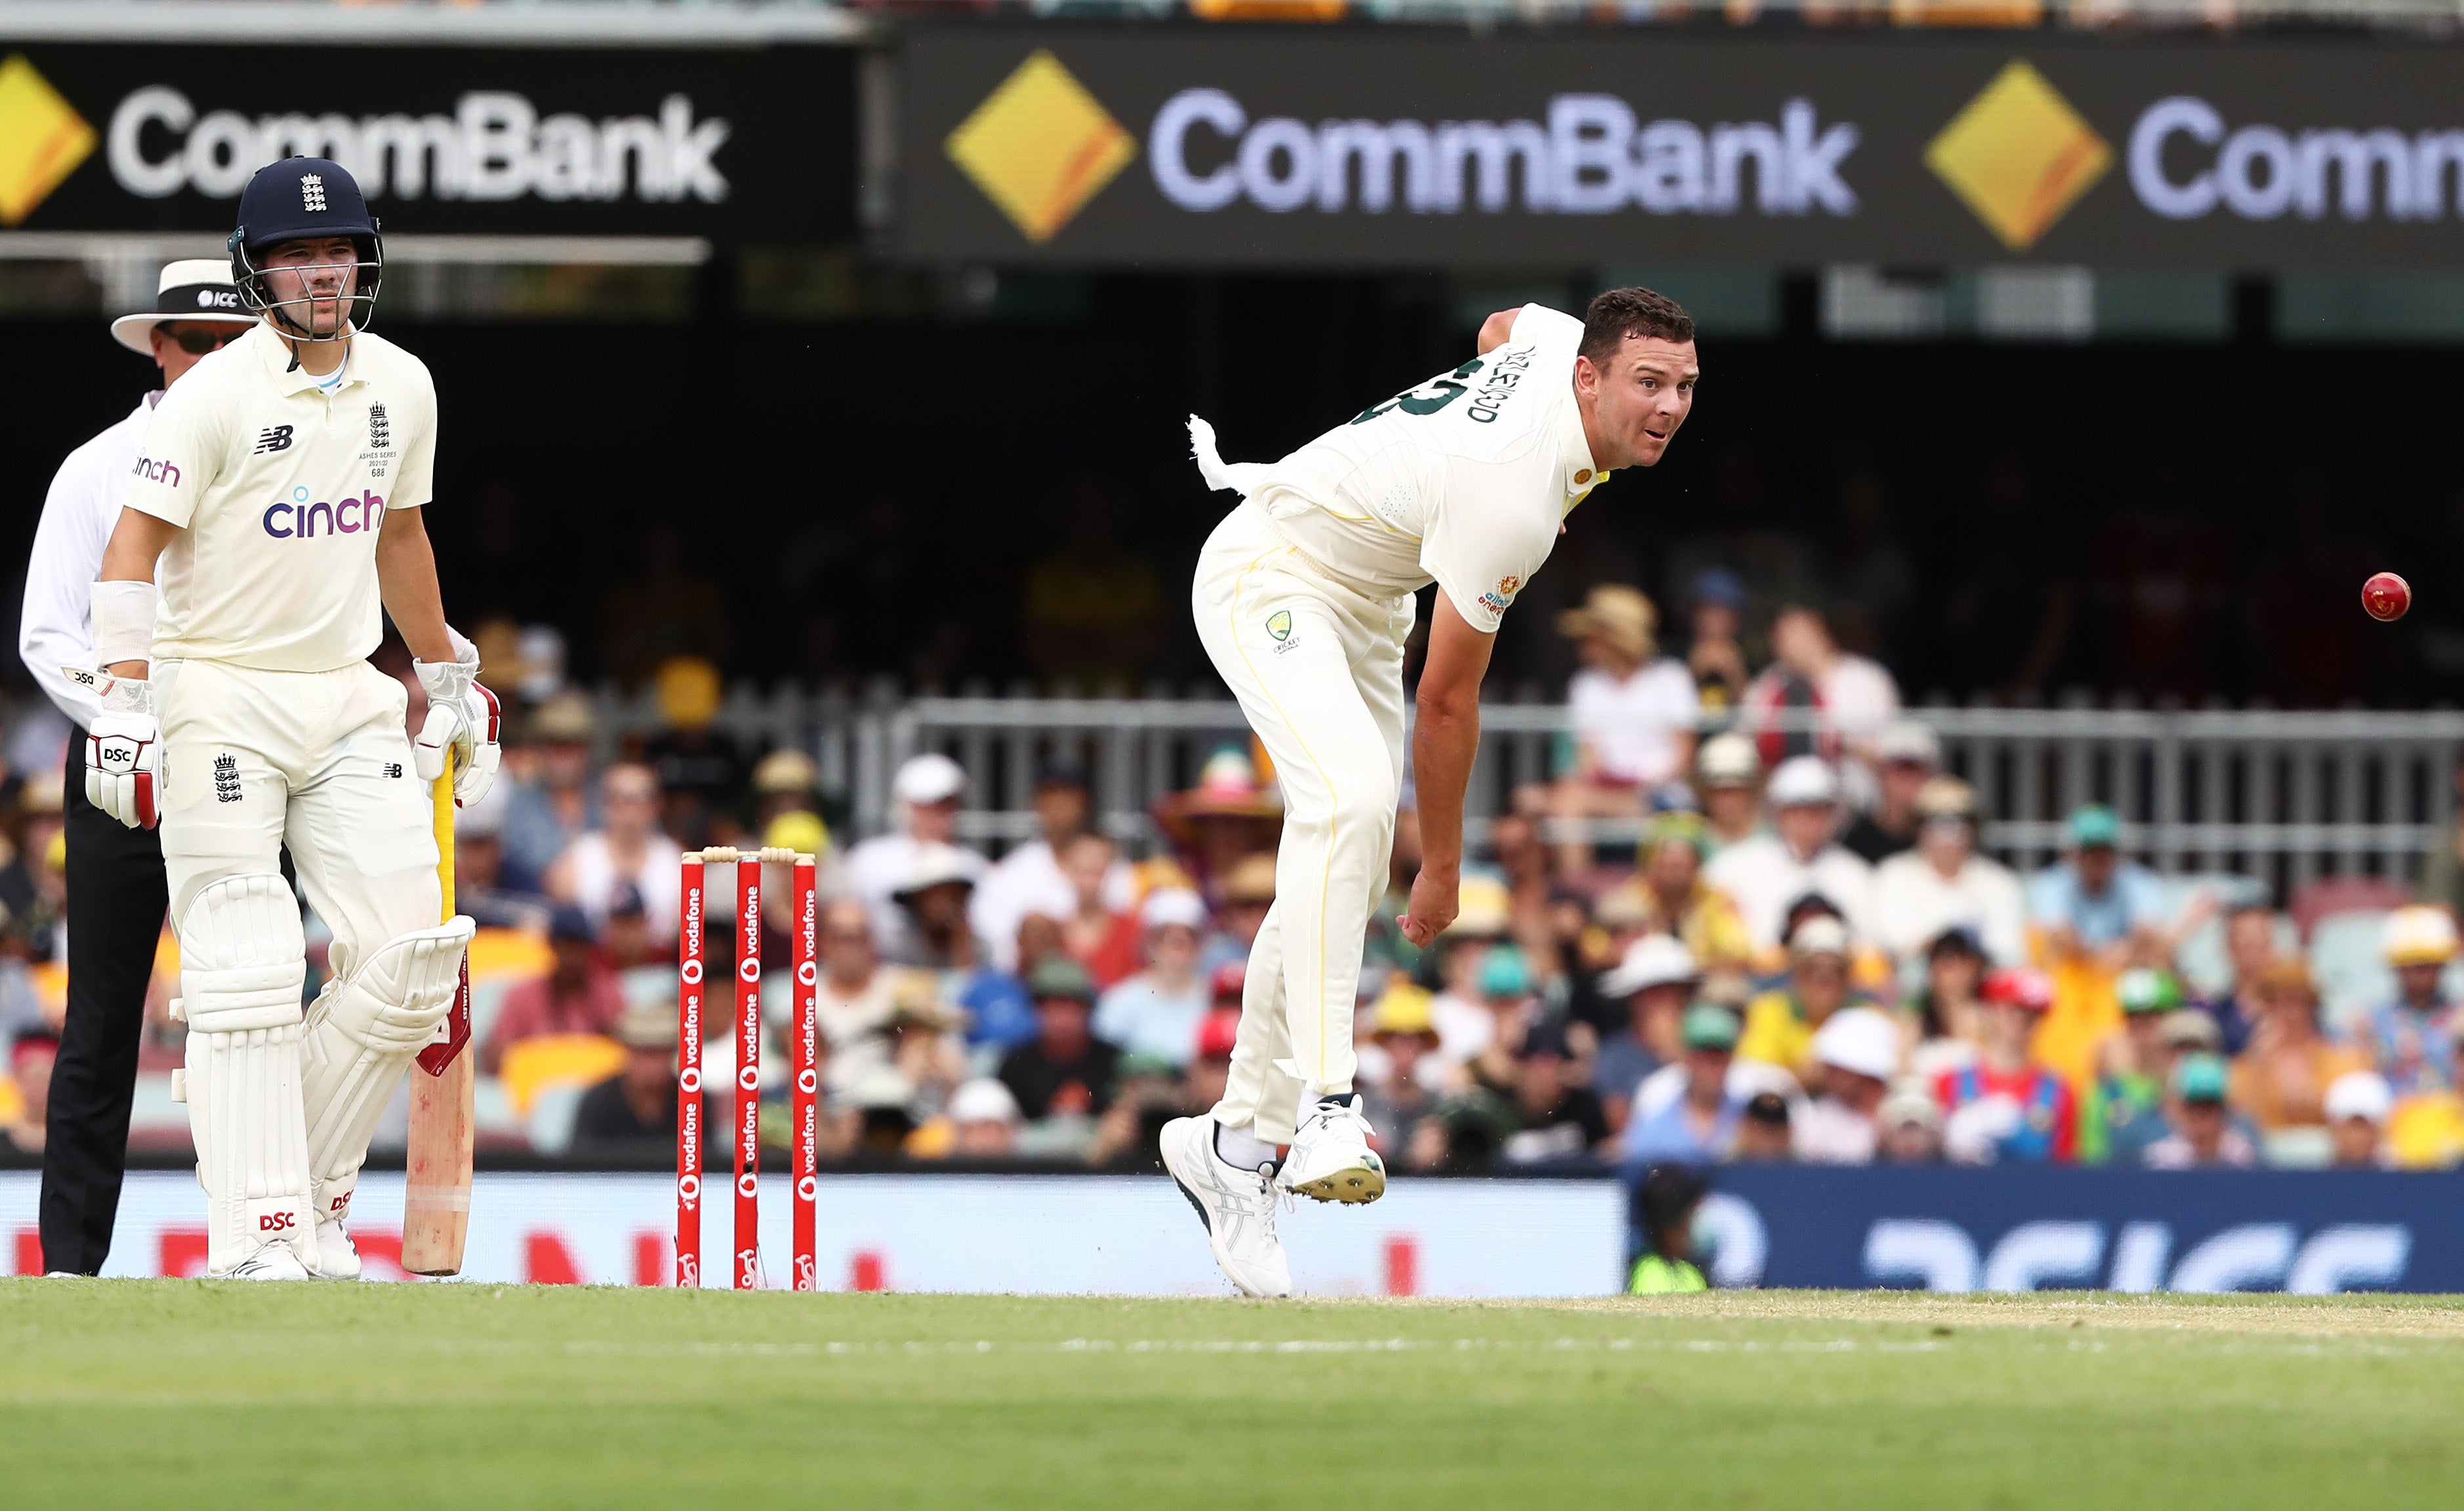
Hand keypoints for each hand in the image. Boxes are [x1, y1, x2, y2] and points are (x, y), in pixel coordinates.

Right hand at [80, 672, 159, 829]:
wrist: (124, 709)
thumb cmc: (146, 732)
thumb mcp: (159, 747)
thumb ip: (160, 768)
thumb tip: (161, 789)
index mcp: (146, 761)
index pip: (145, 793)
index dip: (146, 810)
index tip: (148, 823)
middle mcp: (125, 763)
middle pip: (123, 796)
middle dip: (128, 813)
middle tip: (132, 822)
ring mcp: (107, 761)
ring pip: (105, 793)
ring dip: (112, 808)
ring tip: (118, 815)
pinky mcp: (93, 758)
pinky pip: (91, 783)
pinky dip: (97, 797)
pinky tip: (102, 804)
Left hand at [412, 634, 501, 806]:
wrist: (449, 680)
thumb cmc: (444, 703)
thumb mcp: (435, 726)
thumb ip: (433, 752)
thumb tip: (433, 779)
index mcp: (483, 738)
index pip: (481, 770)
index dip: (471, 788)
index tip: (458, 800)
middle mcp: (488, 737)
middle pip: (485, 770)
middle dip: (472, 787)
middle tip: (457, 800)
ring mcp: (486, 734)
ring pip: (481, 763)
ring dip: (468, 777)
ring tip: (453, 788)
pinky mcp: (479, 732)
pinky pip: (476, 755)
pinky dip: (467, 766)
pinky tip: (453, 769)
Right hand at [1399, 865, 1459, 946]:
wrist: (1441, 872)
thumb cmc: (1441, 872)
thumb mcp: (1439, 887)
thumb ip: (1434, 896)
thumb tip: (1427, 893)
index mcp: (1449, 913)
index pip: (1437, 927)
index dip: (1425, 923)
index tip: (1416, 911)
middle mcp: (1444, 922)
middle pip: (1429, 936)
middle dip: (1416, 928)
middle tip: (1404, 917)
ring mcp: (1433, 924)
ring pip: (1421, 939)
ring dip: (1409, 930)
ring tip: (1402, 918)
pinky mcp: (1422, 923)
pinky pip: (1412, 937)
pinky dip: (1405, 931)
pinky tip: (1401, 920)